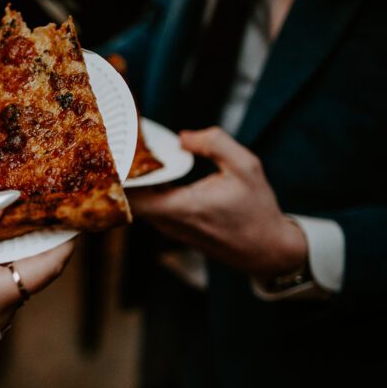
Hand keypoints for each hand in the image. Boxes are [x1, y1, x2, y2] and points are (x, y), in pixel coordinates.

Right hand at [0, 193, 74, 372]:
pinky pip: (1, 293)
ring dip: (15, 252)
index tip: (69, 204)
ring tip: (2, 215)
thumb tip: (1, 200)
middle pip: (36, 270)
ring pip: (18, 281)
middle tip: (32, 197)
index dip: (65, 234)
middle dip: (37, 235)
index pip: (50, 265)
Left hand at [127, 127, 306, 277]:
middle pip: (129, 196)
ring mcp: (169, 229)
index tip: (120, 146)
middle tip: (126, 142)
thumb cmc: (257, 209)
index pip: (131, 194)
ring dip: (136, 179)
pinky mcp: (174, 229)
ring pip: (138, 202)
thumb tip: (181, 137)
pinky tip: (156, 169)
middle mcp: (168, 222)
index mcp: (181, 207)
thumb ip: (214, 143)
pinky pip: (151, 206)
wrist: (266, 250)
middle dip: (125, 170)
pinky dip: (148, 188)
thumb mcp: (246, 167)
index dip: (120, 170)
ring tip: (139, 152)